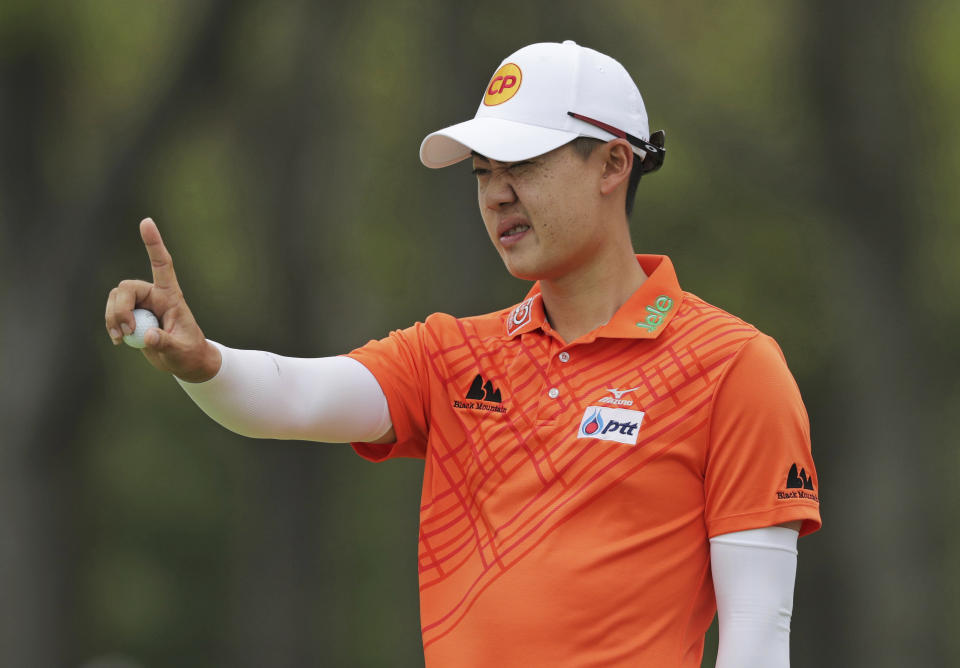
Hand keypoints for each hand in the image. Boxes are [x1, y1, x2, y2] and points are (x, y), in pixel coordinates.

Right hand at [104, 218, 220, 381]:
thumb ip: (165, 343)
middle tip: (128, 331)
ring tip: (121, 338)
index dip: (154, 244)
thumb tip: (148, 336)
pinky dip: (111, 325)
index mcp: (171, 296)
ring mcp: (141, 305)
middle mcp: (154, 296)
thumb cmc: (189, 353)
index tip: (146, 222)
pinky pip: (112, 312)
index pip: (162, 265)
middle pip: (126, 288)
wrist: (185, 363)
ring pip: (114, 299)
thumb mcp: (181, 351)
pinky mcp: (131, 316)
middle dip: (120, 309)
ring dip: (112, 318)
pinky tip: (118, 340)